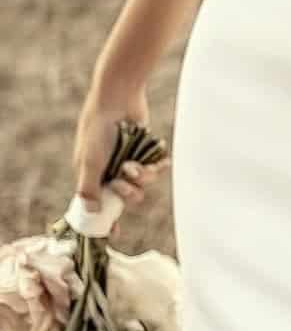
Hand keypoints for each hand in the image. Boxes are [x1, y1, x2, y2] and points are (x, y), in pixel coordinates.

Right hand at [72, 80, 169, 237]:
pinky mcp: (145, 152)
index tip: (114, 232)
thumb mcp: (90, 161)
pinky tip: (162, 160)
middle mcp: (111, 170)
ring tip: (135, 163)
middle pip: (125, 198)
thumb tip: (89, 212)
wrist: (118, 98)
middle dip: (127, 193)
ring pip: (143, 185)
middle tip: (123, 180)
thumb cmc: (99, 128)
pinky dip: (158, 166)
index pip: (99, 204)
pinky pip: (156, 169)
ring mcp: (129, 161)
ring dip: (142, 177)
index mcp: (93, 174)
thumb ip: (89, 187)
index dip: (106, 218)